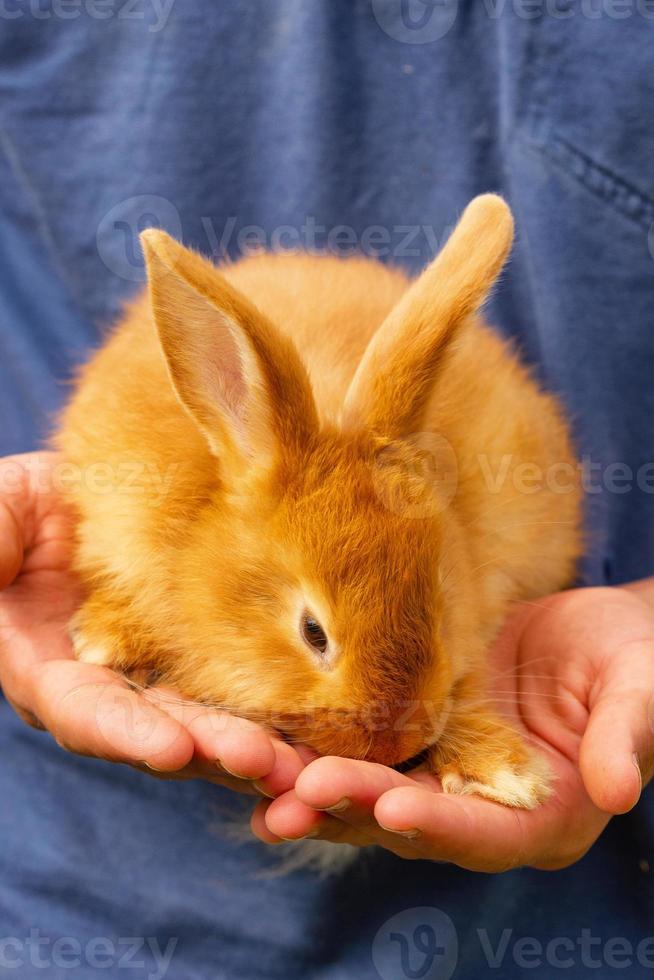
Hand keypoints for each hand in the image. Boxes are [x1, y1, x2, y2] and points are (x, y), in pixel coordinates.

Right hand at [0, 452, 302, 796]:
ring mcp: (163, 669)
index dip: (125, 733)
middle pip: (164, 731)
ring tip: (309, 762)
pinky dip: (283, 708)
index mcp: (49, 669)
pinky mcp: (207, 647)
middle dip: (213, 750)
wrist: (77, 490)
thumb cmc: (19, 508)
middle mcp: (112, 684)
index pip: (86, 712)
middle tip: (267, 764)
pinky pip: (246, 682)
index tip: (171, 750)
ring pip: (214, 718)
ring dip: (260, 744)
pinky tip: (327, 722)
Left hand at [252, 584, 653, 868]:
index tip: (395, 808)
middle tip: (299, 792)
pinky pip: (358, 749)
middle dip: (354, 807)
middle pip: (411, 821)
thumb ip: (629, 735)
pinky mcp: (413, 732)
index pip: (488, 834)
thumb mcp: (643, 687)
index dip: (442, 825)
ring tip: (262, 779)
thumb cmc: (635, 656)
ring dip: (316, 789)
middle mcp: (482, 809)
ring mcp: (441, 772)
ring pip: (370, 791)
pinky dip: (314, 753)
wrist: (595, 629)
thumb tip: (619, 791)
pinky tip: (264, 755)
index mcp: (545, 815)